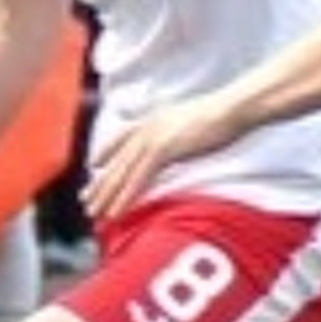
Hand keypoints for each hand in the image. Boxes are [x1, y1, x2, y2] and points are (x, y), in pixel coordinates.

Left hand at [85, 103, 217, 222]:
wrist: (234, 107)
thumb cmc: (223, 115)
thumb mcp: (190, 122)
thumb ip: (175, 133)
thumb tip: (175, 143)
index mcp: (152, 119)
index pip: (121, 139)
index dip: (105, 154)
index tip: (93, 169)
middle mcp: (146, 128)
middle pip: (116, 161)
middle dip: (100, 184)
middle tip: (86, 202)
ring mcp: (152, 138)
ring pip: (122, 172)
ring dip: (107, 196)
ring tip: (94, 213)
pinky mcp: (162, 149)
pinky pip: (138, 179)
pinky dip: (125, 197)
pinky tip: (116, 211)